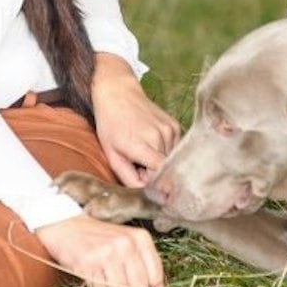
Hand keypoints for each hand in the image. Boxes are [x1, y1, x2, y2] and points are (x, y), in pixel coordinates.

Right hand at [36, 213, 165, 286]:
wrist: (67, 226)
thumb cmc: (102, 239)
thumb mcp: (129, 246)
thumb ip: (148, 271)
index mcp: (140, 237)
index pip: (155, 275)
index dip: (148, 285)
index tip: (137, 281)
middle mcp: (125, 244)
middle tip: (116, 274)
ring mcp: (106, 253)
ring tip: (102, 271)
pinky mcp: (88, 263)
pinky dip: (95, 285)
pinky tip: (91, 270)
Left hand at [91, 53, 180, 187]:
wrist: (119, 93)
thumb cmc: (111, 125)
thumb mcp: (111, 154)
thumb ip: (128, 177)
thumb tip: (145, 193)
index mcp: (140, 145)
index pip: (159, 177)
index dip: (152, 185)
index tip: (142, 182)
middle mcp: (159, 137)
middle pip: (165, 170)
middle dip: (153, 174)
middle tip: (137, 164)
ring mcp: (170, 130)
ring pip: (170, 160)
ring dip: (159, 162)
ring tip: (143, 151)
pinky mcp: (175, 126)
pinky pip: (174, 149)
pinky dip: (164, 151)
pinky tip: (152, 142)